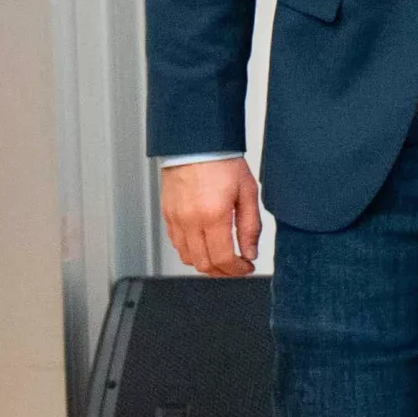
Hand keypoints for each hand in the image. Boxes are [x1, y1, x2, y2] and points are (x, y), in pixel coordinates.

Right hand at [161, 157, 262, 275]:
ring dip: (206, 264)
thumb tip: (250, 252)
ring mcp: (175, 219)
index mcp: (213, 215)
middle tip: (237, 267)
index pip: (223, 258)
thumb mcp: (247, 192)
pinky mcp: (167, 215)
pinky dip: (191, 251)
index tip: (246, 267)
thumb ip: (250, 226)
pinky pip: (176, 243)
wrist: (195, 144)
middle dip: (223, 272)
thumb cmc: (221, 162)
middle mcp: (190, 220)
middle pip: (204, 264)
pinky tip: (205, 245)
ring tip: (222, 258)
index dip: (237, 270)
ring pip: (188, 257)